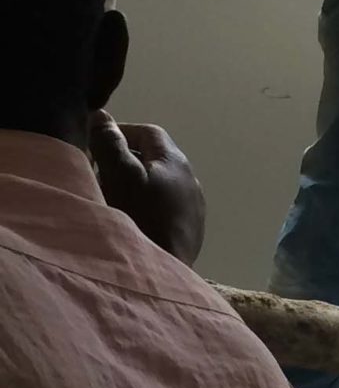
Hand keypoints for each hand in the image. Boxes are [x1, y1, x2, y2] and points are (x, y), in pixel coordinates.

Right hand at [89, 117, 207, 265]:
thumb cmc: (141, 217)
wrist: (164, 271)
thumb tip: (102, 116)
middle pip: (154, 158)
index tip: (96, 145)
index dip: (121, 132)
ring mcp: (193, 207)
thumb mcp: (120, 174)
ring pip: (159, 185)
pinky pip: (164, 208)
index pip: (148, 132)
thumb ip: (110, 143)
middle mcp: (190, 180)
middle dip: (124, 159)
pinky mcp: (190, 231)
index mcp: (175, 161)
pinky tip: (130, 221)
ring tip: (110, 197)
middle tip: (97, 172)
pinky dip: (145, 206)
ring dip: (134, 185)